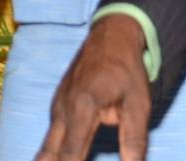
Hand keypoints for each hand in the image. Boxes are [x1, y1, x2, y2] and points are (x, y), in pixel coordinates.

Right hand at [36, 14, 152, 160]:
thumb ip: (134, 139)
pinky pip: (50, 135)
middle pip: (49, 154)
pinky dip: (51, 153)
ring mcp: (57, 105)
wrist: (111, 36)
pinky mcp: (58, 104)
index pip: (70, 154)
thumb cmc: (126, 70)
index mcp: (82, 108)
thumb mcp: (138, 104)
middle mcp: (62, 108)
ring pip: (46, 145)